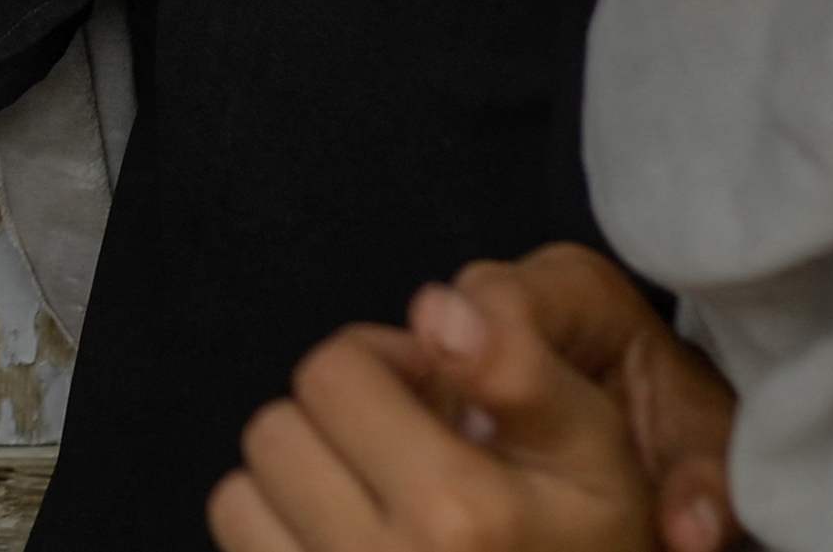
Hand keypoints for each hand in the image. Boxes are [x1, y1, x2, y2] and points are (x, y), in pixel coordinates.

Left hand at [212, 254, 726, 551]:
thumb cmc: (591, 546)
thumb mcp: (594, 452)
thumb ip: (517, 367)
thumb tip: (433, 304)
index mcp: (456, 513)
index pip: (332, 371)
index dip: (379, 364)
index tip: (429, 398)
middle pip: (276, 430)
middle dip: (335, 425)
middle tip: (402, 455)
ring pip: (239, 495)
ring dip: (299, 487)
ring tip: (373, 504)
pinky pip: (238, 545)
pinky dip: (278, 537)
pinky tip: (345, 542)